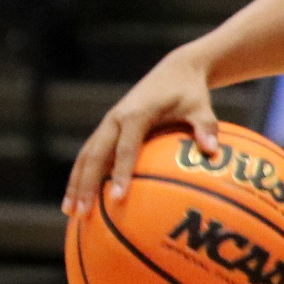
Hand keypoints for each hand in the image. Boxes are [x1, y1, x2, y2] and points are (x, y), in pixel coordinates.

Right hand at [62, 47, 218, 216]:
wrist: (175, 70)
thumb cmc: (190, 92)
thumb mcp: (201, 106)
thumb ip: (206, 126)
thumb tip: (212, 150)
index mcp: (136, 113)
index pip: (125, 149)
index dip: (121, 173)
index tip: (118, 198)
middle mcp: (115, 119)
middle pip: (94, 155)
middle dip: (85, 185)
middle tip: (81, 213)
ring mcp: (109, 124)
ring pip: (85, 156)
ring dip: (76, 183)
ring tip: (70, 213)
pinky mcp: (108, 129)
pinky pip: (90, 154)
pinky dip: (82, 175)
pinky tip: (80, 199)